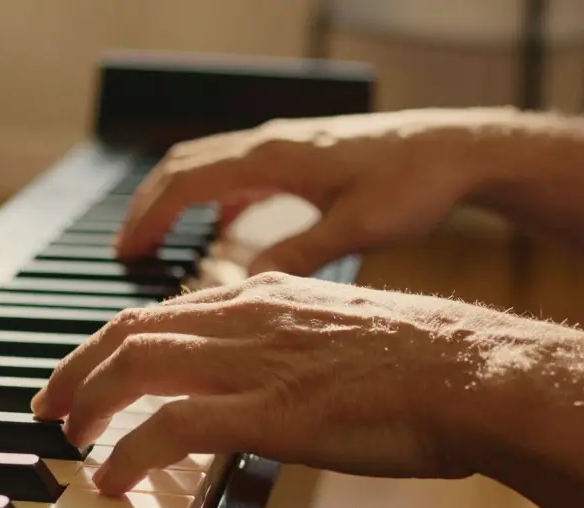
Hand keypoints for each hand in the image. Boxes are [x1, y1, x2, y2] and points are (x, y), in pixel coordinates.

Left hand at [29, 272, 521, 495]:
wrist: (480, 372)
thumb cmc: (428, 362)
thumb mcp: (342, 333)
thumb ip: (290, 347)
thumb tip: (261, 382)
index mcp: (265, 294)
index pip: (162, 310)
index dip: (112, 342)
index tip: (86, 370)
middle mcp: (247, 315)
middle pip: (130, 331)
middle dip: (77, 368)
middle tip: (47, 404)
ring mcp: (254, 361)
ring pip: (136, 366)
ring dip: (88, 403)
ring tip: (66, 437)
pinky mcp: (268, 410)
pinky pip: (169, 428)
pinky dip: (127, 452)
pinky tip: (109, 478)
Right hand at [115, 107, 521, 275]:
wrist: (459, 147)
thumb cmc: (415, 183)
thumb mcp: (357, 228)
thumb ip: (299, 255)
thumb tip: (245, 286)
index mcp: (274, 159)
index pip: (188, 182)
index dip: (150, 218)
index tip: (126, 254)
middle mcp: (270, 145)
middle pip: (184, 167)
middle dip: (147, 208)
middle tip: (124, 251)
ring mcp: (283, 148)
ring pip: (206, 166)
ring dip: (174, 201)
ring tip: (155, 243)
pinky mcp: (298, 157)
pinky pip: (236, 173)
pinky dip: (210, 200)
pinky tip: (217, 230)